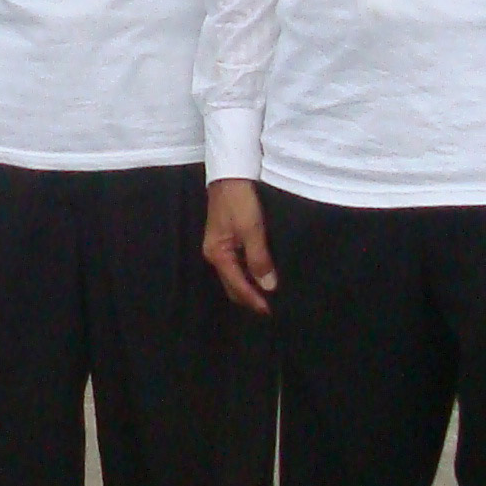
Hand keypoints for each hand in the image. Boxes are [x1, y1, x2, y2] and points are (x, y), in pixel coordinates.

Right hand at [202, 178, 276, 315]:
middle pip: (232, 285)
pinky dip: (248, 274)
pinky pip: (237, 265)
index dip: (254, 300)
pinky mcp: (226, 240)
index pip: (237, 286)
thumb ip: (259, 259)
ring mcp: (219, 247)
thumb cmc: (240, 200)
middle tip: (271, 307)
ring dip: (250, 287)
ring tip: (269, 295)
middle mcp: (215, 255)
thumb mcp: (252, 229)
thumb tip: (269, 286)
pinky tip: (261, 275)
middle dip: (250, 298)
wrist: (231, 174)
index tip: (271, 311)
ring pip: (234, 276)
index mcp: (218, 254)